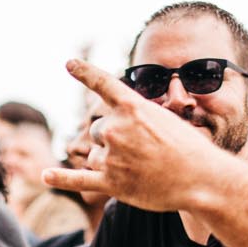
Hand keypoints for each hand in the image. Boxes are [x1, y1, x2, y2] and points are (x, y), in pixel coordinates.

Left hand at [45, 59, 238, 213]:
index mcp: (132, 107)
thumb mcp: (165, 119)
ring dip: (109, 161)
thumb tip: (106, 130)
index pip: (103, 84)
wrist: (202, 179)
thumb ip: (135, 119)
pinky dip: (61, 178)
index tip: (69, 63)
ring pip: (95, 154)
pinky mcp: (111, 183)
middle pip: (98, 130)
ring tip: (139, 168)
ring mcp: (112, 156)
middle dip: (114, 138)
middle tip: (142, 151)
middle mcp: (117, 128)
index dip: (84, 72)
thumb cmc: (189, 149)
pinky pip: (78, 179)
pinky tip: (45, 175)